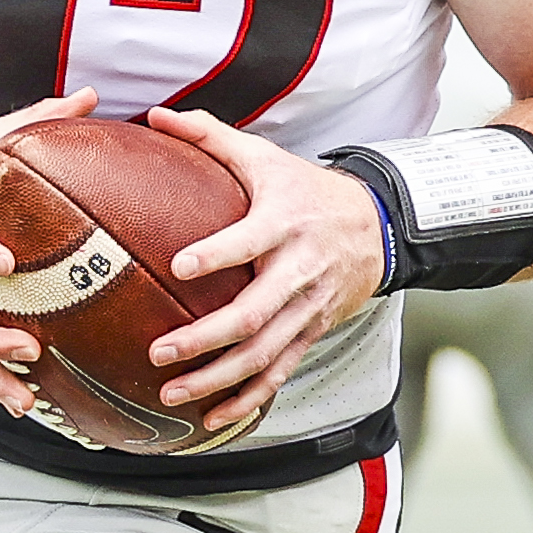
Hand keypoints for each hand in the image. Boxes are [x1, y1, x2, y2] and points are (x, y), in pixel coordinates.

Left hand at [138, 105, 389, 443]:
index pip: (250, 239)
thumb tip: (155, 115)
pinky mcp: (312, 332)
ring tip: (172, 391)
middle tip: (161, 350)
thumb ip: (209, 136)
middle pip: (254, 313)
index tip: (180, 265)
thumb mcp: (265, 157)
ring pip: (264, 353)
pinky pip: (280, 372)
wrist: (376, 225)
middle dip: (207, 337)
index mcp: (284, 223)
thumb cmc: (306, 190)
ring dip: (218, 378)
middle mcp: (299, 269)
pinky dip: (247, 398)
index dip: (218, 253)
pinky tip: (213, 417)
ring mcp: (308, 307)